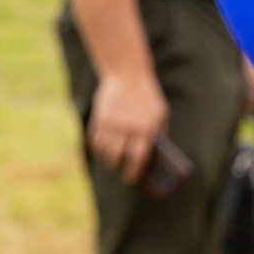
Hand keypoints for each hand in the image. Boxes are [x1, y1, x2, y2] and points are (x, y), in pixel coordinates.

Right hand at [87, 69, 168, 183]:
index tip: (132, 177)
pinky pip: (94, 139)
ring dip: (106, 157)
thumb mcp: (159, 114)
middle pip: (116, 156)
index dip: (134, 171)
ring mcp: (111, 123)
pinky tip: (102, 146)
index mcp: (145, 128)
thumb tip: (153, 153)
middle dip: (117, 165)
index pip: (138, 157)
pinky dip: (96, 146)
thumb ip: (156, 133)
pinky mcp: (99, 118)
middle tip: (120, 167)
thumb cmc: (147, 97)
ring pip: (103, 150)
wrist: (127, 76)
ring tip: (111, 158)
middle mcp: (126, 127)